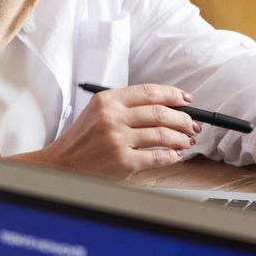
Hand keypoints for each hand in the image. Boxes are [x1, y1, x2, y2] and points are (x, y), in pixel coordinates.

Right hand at [38, 83, 200, 177]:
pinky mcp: (123, 161)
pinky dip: (171, 156)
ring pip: (162, 135)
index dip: (173, 95)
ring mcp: (118, 140)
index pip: (150, 92)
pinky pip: (157, 157)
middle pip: (160, 113)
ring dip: (181, 138)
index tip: (186, 100)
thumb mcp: (99, 111)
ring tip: (187, 140)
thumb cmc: (84, 138)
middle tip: (192, 124)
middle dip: (183, 119)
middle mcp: (112, 117)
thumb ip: (127, 105)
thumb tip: (166, 107)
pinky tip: (176, 155)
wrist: (63, 163)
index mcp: (108, 100)